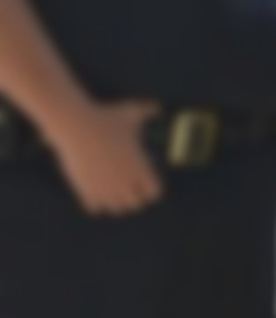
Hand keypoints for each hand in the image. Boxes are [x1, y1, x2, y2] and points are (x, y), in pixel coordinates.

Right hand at [46, 100, 164, 216]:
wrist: (76, 125)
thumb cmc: (107, 118)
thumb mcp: (132, 112)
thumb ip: (149, 111)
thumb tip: (158, 107)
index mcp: (140, 168)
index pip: (154, 193)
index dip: (152, 188)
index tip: (147, 179)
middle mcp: (124, 182)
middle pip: (136, 205)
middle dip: (136, 196)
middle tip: (131, 185)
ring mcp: (104, 188)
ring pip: (116, 210)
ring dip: (117, 202)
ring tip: (114, 189)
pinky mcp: (84, 189)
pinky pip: (95, 209)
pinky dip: (97, 203)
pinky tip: (96, 190)